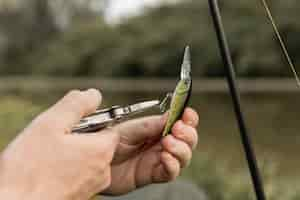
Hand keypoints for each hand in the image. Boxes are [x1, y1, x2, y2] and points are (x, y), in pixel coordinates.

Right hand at [0, 89, 119, 199]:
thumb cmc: (29, 170)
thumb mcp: (51, 124)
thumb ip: (77, 105)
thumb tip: (93, 95)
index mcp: (101, 150)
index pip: (109, 126)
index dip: (91, 120)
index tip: (71, 123)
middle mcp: (102, 170)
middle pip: (98, 142)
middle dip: (79, 136)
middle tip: (55, 139)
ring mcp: (92, 186)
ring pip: (87, 158)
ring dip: (72, 152)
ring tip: (49, 156)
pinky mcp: (81, 196)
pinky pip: (80, 173)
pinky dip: (68, 167)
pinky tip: (49, 169)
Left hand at [103, 107, 198, 194]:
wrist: (93, 161)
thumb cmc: (108, 141)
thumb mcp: (129, 129)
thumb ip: (151, 125)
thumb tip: (171, 116)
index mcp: (156, 129)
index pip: (180, 122)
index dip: (188, 119)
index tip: (187, 114)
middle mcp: (160, 144)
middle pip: (187, 141)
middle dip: (187, 134)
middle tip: (177, 130)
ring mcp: (157, 159)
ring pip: (183, 157)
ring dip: (181, 149)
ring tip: (168, 143)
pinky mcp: (152, 175)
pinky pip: (171, 173)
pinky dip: (172, 165)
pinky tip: (164, 157)